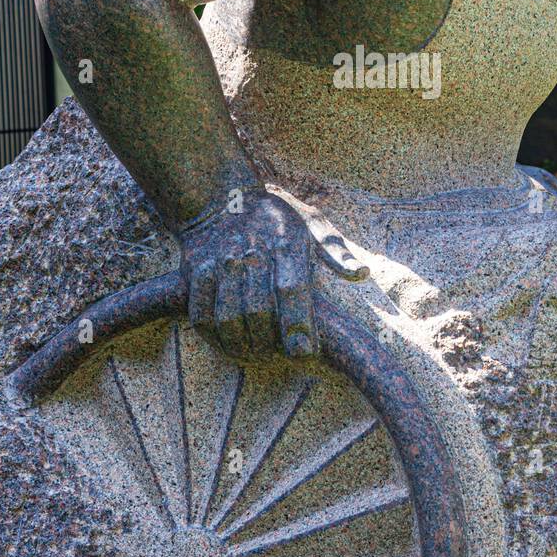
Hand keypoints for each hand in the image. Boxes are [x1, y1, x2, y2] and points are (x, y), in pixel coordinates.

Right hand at [179, 189, 367, 358]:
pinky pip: (199, 313)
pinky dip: (211, 336)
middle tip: (275, 358)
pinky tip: (225, 343)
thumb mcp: (312, 224)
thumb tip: (361, 274)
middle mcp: (251, 252)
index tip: (303, 352)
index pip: (292, 289)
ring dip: (239, 344)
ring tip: (252, 356)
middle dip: (267, 342)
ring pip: (226, 317)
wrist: (221, 199)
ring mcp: (220, 262)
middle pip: (257, 310)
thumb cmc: (276, 218)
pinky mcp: (195, 270)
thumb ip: (335, 252)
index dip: (297, 324)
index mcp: (285, 242)